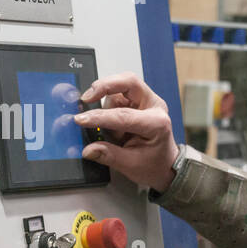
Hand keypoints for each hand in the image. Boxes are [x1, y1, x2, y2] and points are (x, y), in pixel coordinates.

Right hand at [73, 71, 178, 191]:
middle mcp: (153, 106)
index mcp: (157, 123)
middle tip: (86, 98)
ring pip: (120, 86)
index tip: (81, 120)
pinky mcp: (137, 100)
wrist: (165, 165)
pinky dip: (107, 104)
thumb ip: (108, 155)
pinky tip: (109, 120)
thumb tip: (89, 150)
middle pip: (128, 82)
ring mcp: (146, 101)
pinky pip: (118, 93)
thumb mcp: (131, 165)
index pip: (124, 115)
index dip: (99, 117)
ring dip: (106, 104)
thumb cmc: (154, 164)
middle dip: (104, 86)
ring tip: (110, 129)